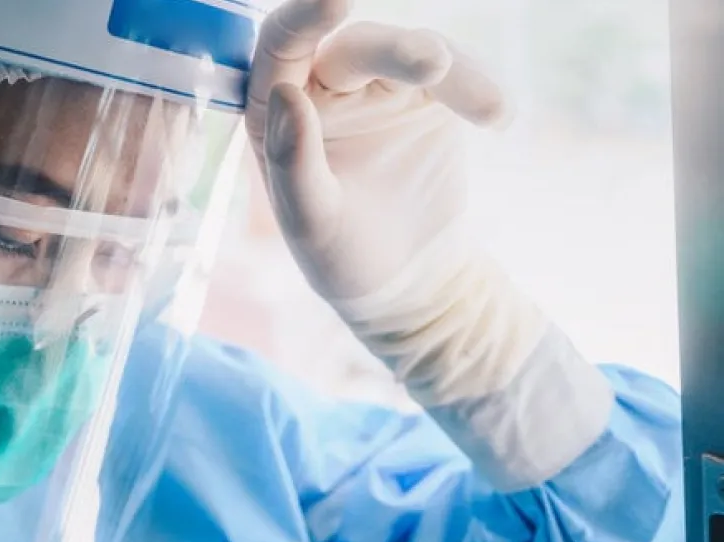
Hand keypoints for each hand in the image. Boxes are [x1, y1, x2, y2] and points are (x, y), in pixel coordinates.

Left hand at [246, 0, 510, 303]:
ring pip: (411, 51)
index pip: (280, 47)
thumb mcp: (312, 223)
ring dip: (451, 69)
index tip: (334, 0)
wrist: (408, 282)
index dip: (303, 18)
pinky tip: (498, 115)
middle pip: (354, 45)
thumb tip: (286, 93)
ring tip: (488, 107)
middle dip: (395, 49)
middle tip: (434, 64)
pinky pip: (455, 71)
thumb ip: (294, 162)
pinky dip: (478, 86)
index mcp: (276, 110)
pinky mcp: (427, 95)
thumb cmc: (342, 256)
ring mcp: (376, 87)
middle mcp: (321, 87)